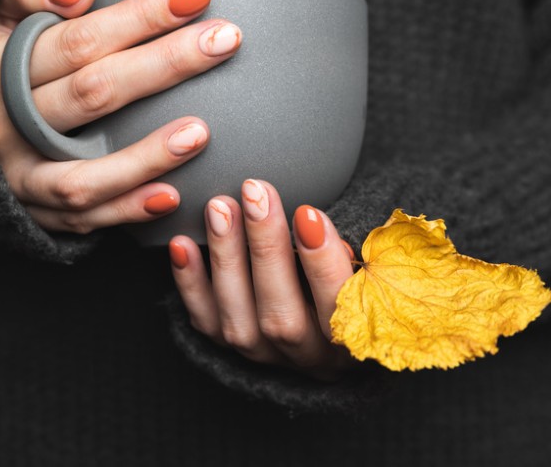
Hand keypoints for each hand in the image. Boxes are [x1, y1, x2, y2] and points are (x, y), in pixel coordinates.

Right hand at [0, 0, 240, 233]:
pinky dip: (127, 210)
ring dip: (147, 155)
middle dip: (165, 65)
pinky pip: (84, 218)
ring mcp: (21, 174)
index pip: (81, 40)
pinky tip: (172, 196)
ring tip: (201, 132)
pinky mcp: (34, 212)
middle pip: (95, 94)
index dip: (140, 17)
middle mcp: (8, 124)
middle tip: (225, 41)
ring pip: (86, 173)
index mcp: (1, 67)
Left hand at [169, 179, 355, 380]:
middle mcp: (308, 357)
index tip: (308, 212)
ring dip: (227, 259)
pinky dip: (190, 283)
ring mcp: (265, 358)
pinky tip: (182, 244)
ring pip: (240, 321)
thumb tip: (321, 220)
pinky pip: (205, 322)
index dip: (323, 263)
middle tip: (255, 192)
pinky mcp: (229, 351)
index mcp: (354, 339)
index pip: (340, 308)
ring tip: (219, 206)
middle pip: (282, 316)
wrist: (322, 325)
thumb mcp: (368, 268)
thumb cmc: (351, 279)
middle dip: (266, 249)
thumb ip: (353, 251)